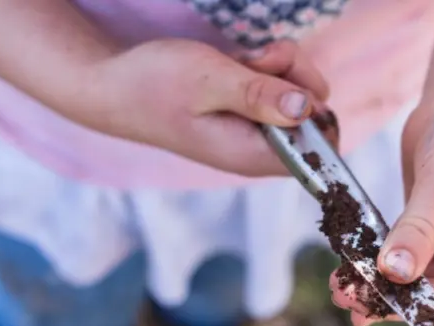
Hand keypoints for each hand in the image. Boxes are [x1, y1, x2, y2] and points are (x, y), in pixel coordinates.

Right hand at [85, 39, 329, 176]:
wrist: (114, 85)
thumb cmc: (154, 84)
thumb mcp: (209, 81)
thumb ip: (258, 95)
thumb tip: (306, 108)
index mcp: (252, 155)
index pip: (319, 153)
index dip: (319, 114)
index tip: (289, 86)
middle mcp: (258, 149)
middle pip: (314, 118)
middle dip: (298, 80)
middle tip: (259, 63)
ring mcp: (254, 131)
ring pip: (298, 97)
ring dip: (280, 68)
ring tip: (242, 62)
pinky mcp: (247, 114)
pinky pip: (277, 89)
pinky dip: (266, 69)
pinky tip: (240, 64)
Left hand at [331, 81, 433, 325]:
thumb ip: (420, 230)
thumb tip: (393, 274)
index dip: (409, 305)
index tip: (366, 307)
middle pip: (431, 290)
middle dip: (388, 294)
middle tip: (343, 298)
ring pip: (413, 274)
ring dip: (378, 279)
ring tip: (338, 286)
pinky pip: (403, 250)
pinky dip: (378, 255)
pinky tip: (349, 262)